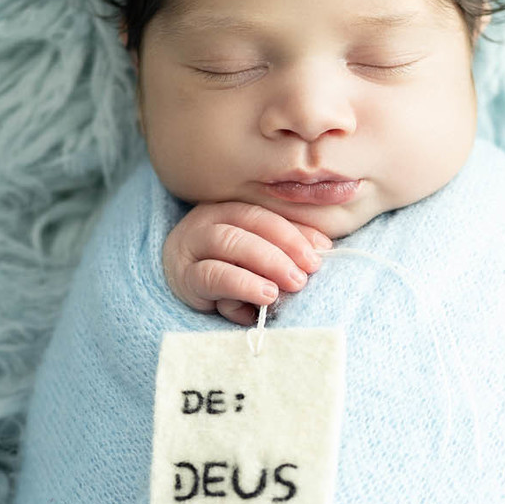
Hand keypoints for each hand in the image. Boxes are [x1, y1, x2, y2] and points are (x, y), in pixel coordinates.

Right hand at [163, 201, 333, 324]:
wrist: (180, 289)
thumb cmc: (229, 273)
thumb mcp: (256, 259)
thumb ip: (282, 249)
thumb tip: (322, 249)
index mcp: (230, 208)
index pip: (268, 213)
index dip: (298, 230)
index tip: (324, 250)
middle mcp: (209, 219)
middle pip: (249, 221)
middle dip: (285, 246)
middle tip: (307, 272)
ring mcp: (192, 245)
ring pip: (229, 242)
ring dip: (266, 262)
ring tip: (293, 283)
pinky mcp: (185, 277)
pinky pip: (211, 275)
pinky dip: (242, 285)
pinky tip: (264, 296)